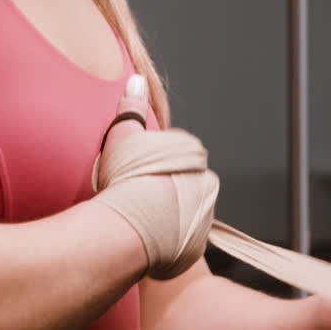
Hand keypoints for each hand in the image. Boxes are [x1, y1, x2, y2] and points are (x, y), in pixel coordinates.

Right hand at [92, 74, 218, 279]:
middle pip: (184, 185)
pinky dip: (166, 241)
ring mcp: (203, 219)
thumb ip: (132, 108)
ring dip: (168, 216)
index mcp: (193, 156)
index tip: (135, 173)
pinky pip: (180, 241)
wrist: (128, 230)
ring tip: (139, 220)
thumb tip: (137, 80)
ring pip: (184, 214)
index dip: (152, 164)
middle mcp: (207, 186)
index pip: (176, 156)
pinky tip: (145, 239)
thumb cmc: (126, 181)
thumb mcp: (123, 135)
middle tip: (135, 197)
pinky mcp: (195, 248)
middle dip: (165, 190)